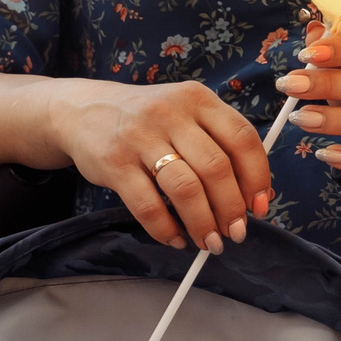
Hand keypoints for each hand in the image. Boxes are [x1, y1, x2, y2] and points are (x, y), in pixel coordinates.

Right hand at [44, 77, 271, 251]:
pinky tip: (174, 238)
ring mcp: (139, 137)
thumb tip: (250, 195)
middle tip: (234, 233)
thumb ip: (215, 141)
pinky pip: (147, 205)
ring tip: (208, 241)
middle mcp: (170, 114)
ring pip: (185, 189)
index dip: (257, 178)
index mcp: (197, 99)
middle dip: (230, 209)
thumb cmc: (143, 119)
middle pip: (216, 168)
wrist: (80, 110)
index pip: (242, 139)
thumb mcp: (182, 112)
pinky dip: (165, 229)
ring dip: (202, 223)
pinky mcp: (113, 163)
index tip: (259, 207)